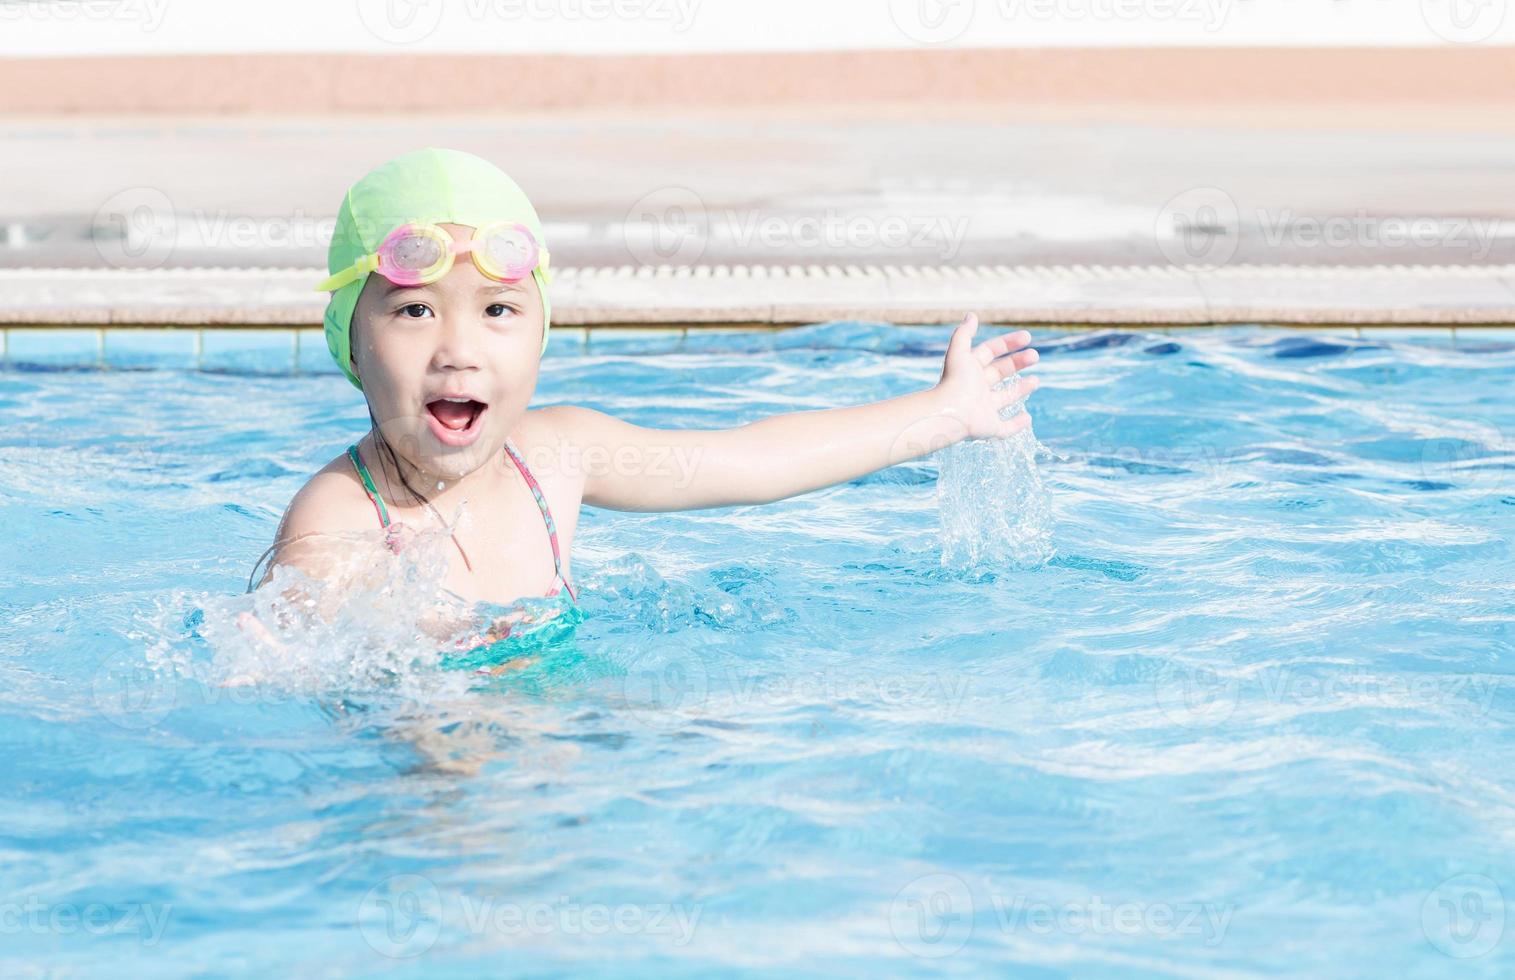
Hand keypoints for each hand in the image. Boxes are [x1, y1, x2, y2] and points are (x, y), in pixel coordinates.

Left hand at [934, 313, 1039, 439]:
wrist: (949, 412)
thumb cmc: (954, 381)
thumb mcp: (959, 352)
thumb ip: (964, 333)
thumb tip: (971, 315)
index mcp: (970, 370)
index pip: (990, 352)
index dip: (1007, 343)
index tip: (1027, 337)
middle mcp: (977, 389)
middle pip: (999, 373)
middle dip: (1017, 363)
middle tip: (1035, 356)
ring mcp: (983, 409)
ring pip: (1004, 398)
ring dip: (1020, 390)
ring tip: (1036, 381)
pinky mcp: (989, 428)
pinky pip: (1005, 428)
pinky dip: (1017, 425)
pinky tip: (1027, 418)